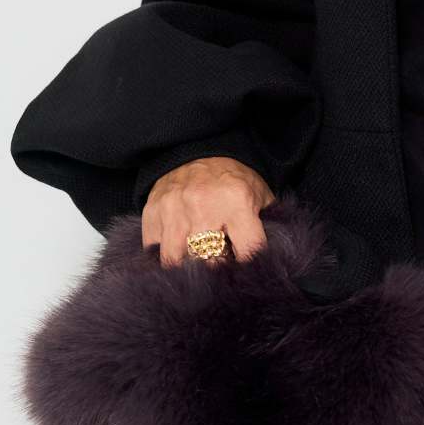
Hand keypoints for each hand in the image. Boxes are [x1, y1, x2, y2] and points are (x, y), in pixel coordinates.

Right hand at [141, 155, 275, 266]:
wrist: (196, 150)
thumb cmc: (232, 178)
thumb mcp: (259, 194)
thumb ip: (267, 226)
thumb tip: (272, 261)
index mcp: (238, 202)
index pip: (248, 252)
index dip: (250, 269)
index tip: (247, 274)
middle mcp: (203, 206)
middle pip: (209, 262)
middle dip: (218, 272)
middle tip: (222, 272)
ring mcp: (173, 211)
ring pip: (176, 263)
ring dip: (187, 270)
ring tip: (197, 267)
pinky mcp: (151, 214)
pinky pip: (154, 253)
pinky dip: (165, 260)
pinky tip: (178, 256)